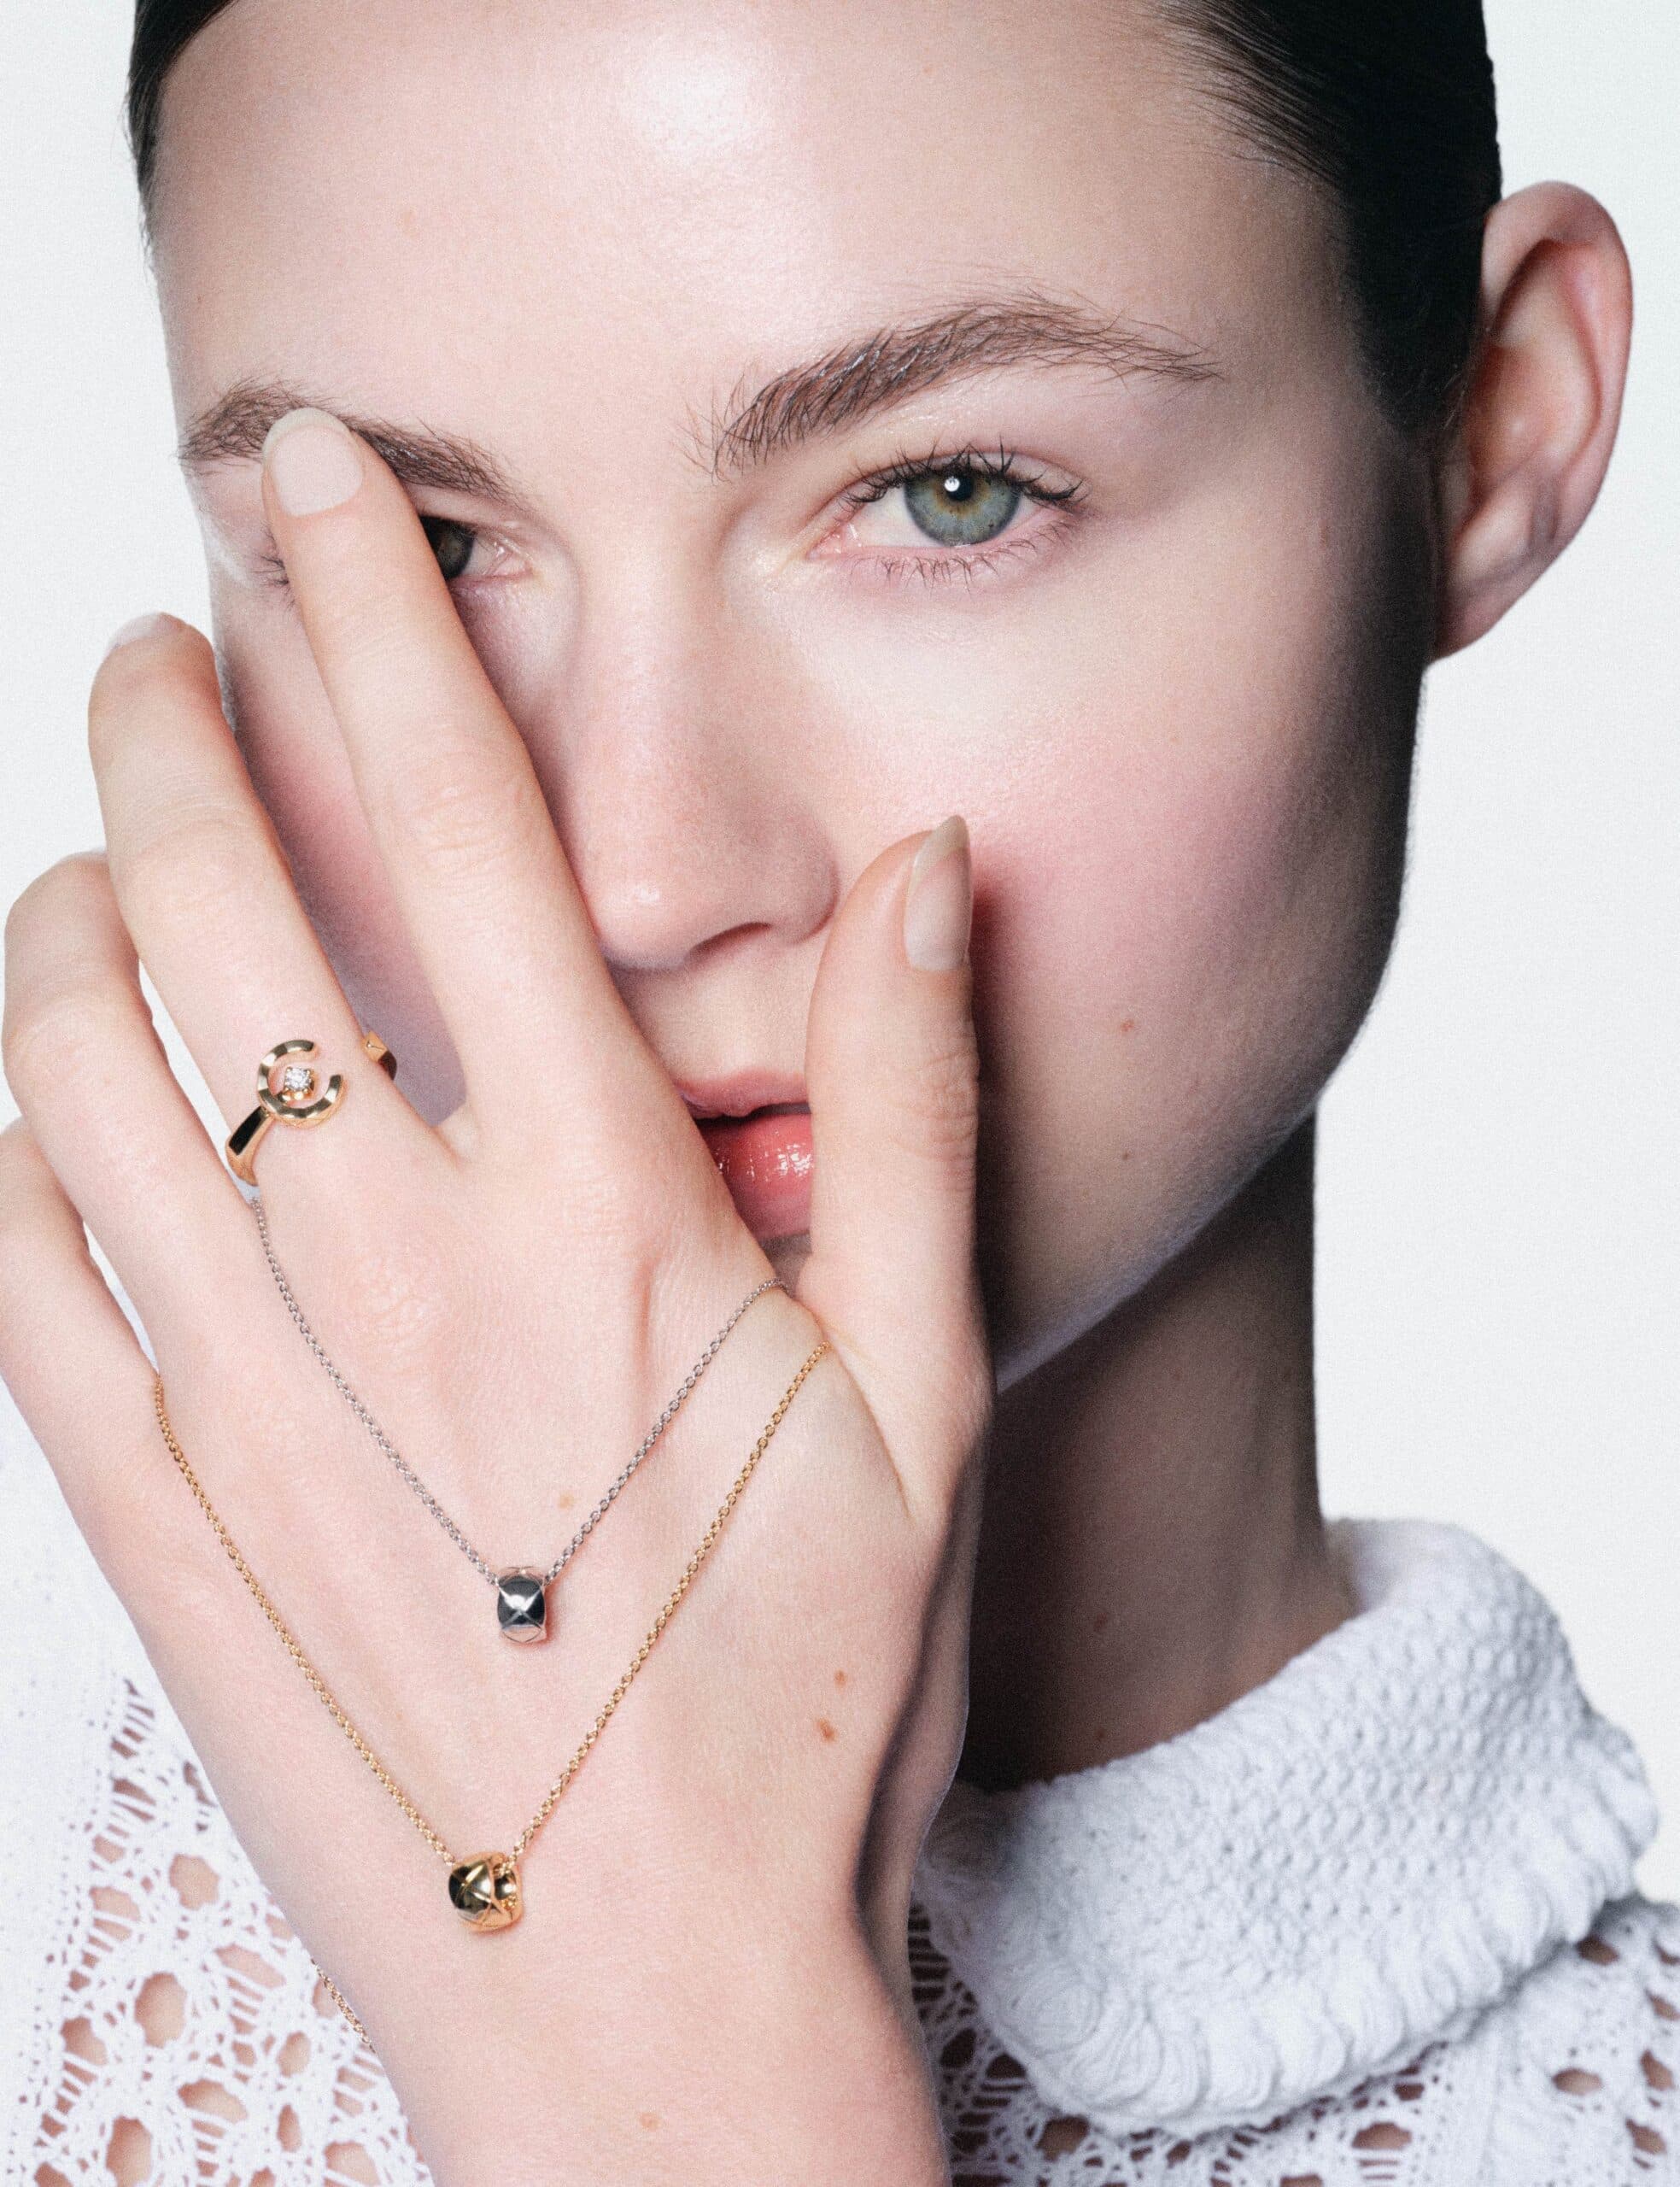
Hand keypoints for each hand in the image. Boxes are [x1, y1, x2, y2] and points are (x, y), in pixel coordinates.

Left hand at [0, 410, 989, 2182]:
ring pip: (69, 1064)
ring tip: (86, 844)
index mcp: (595, 1216)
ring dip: (57, 903)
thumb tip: (919, 873)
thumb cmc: (811, 1702)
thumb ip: (913, 1114)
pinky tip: (19, 1089)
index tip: (307, 479)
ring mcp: (241, 1399)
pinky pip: (6, 1273)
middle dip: (163, 711)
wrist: (642, 2015)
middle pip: (220, 900)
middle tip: (153, 624)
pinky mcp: (151, 1521)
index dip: (369, 615)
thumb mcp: (923, 1407)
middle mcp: (391, 1273)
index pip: (460, 827)